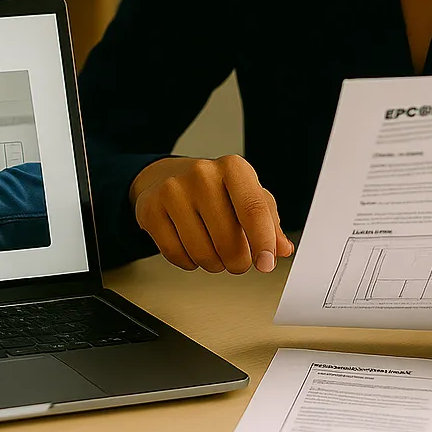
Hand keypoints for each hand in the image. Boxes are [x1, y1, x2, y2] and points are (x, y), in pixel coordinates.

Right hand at [129, 155, 294, 273]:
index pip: (254, 209)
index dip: (263, 242)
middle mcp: (202, 174)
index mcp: (233, 167)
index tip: (266, 264)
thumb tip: (281, 248)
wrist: (166, 177)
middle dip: (237, 261)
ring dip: (213, 264)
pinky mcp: (151, 209)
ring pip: (202, 253)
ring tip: (213, 250)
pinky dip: (188, 262)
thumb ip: (269, 222)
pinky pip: (175, 255)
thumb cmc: (214, 189)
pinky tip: (190, 247)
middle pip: (229, 240)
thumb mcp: (247, 196)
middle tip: (237, 259)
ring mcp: (173, 190)